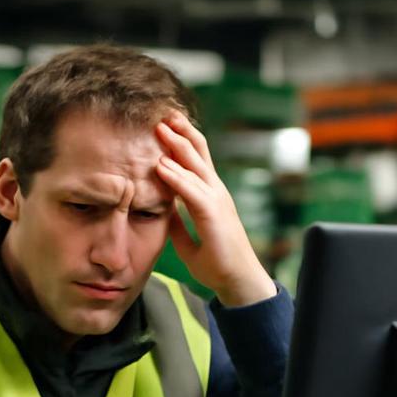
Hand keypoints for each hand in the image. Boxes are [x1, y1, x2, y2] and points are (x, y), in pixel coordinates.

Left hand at [154, 110, 276, 307]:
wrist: (238, 282)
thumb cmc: (217, 262)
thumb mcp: (189, 238)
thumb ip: (179, 221)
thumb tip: (164, 210)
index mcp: (211, 196)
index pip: (197, 160)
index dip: (182, 140)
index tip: (166, 124)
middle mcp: (216, 192)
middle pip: (199, 153)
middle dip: (180, 132)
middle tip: (162, 114)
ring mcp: (217, 201)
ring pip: (196, 165)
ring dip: (176, 146)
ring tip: (159, 128)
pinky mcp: (214, 215)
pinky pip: (192, 191)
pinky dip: (175, 177)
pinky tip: (161, 166)